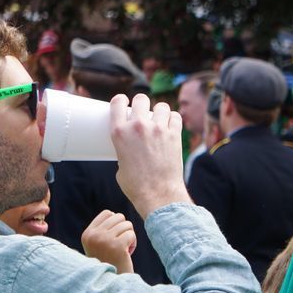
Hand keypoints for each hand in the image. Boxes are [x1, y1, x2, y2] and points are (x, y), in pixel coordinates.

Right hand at [82, 210, 136, 273]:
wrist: (110, 283)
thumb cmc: (108, 262)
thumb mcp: (99, 245)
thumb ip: (103, 230)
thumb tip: (115, 214)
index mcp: (87, 234)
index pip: (107, 213)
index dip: (116, 223)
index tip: (114, 237)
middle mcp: (93, 236)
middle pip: (119, 216)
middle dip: (123, 229)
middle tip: (120, 244)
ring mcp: (104, 240)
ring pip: (127, 224)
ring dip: (129, 237)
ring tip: (123, 250)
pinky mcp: (117, 246)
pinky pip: (131, 234)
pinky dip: (133, 243)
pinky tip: (127, 254)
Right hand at [109, 94, 190, 217]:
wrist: (157, 194)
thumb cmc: (135, 185)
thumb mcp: (120, 164)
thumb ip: (124, 150)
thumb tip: (131, 150)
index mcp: (119, 132)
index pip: (117, 103)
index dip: (121, 100)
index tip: (124, 102)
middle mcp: (138, 126)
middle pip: (140, 98)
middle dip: (141, 102)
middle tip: (143, 111)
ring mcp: (158, 129)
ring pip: (161, 106)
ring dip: (160, 111)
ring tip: (159, 119)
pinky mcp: (174, 135)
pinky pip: (176, 117)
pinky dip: (173, 119)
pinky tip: (171, 124)